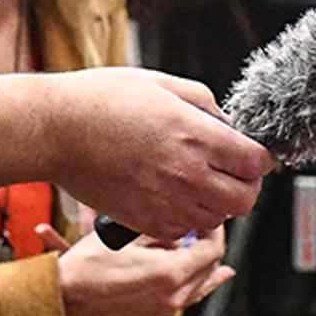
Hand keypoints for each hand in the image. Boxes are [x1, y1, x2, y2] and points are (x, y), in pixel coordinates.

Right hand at [46, 67, 271, 238]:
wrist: (56, 130)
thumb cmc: (101, 101)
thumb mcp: (163, 83)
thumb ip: (204, 104)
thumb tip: (225, 124)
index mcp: (196, 136)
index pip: (256, 162)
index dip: (259, 158)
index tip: (251, 154)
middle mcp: (187, 174)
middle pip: (244, 199)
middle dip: (245, 185)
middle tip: (232, 173)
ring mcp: (166, 202)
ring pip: (217, 219)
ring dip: (217, 204)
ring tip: (199, 184)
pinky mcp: (143, 220)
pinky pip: (183, 231)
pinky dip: (187, 219)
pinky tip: (174, 197)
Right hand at [48, 223, 230, 315]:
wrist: (68, 293)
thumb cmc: (90, 262)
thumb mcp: (130, 233)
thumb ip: (164, 228)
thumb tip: (185, 222)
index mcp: (171, 274)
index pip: (213, 249)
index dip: (216, 229)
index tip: (210, 215)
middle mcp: (174, 295)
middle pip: (211, 266)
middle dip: (211, 243)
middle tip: (207, 224)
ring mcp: (165, 307)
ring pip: (202, 284)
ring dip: (208, 264)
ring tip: (217, 252)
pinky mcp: (155, 312)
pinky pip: (190, 296)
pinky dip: (201, 283)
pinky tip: (213, 278)